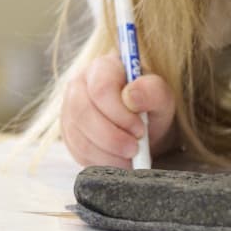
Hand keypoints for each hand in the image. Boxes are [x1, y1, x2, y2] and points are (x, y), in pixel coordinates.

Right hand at [60, 54, 176, 166]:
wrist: (142, 128)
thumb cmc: (150, 108)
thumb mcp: (162, 97)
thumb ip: (152, 91)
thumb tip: (131, 96)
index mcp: (102, 68)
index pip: (100, 88)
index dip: (119, 113)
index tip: (140, 130)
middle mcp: (78, 85)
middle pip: (83, 113)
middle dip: (111, 137)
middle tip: (135, 149)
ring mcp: (69, 110)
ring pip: (79, 136)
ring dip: (108, 154)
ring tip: (130, 158)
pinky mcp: (68, 133)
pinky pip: (77, 152)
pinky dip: (100, 162)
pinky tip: (117, 160)